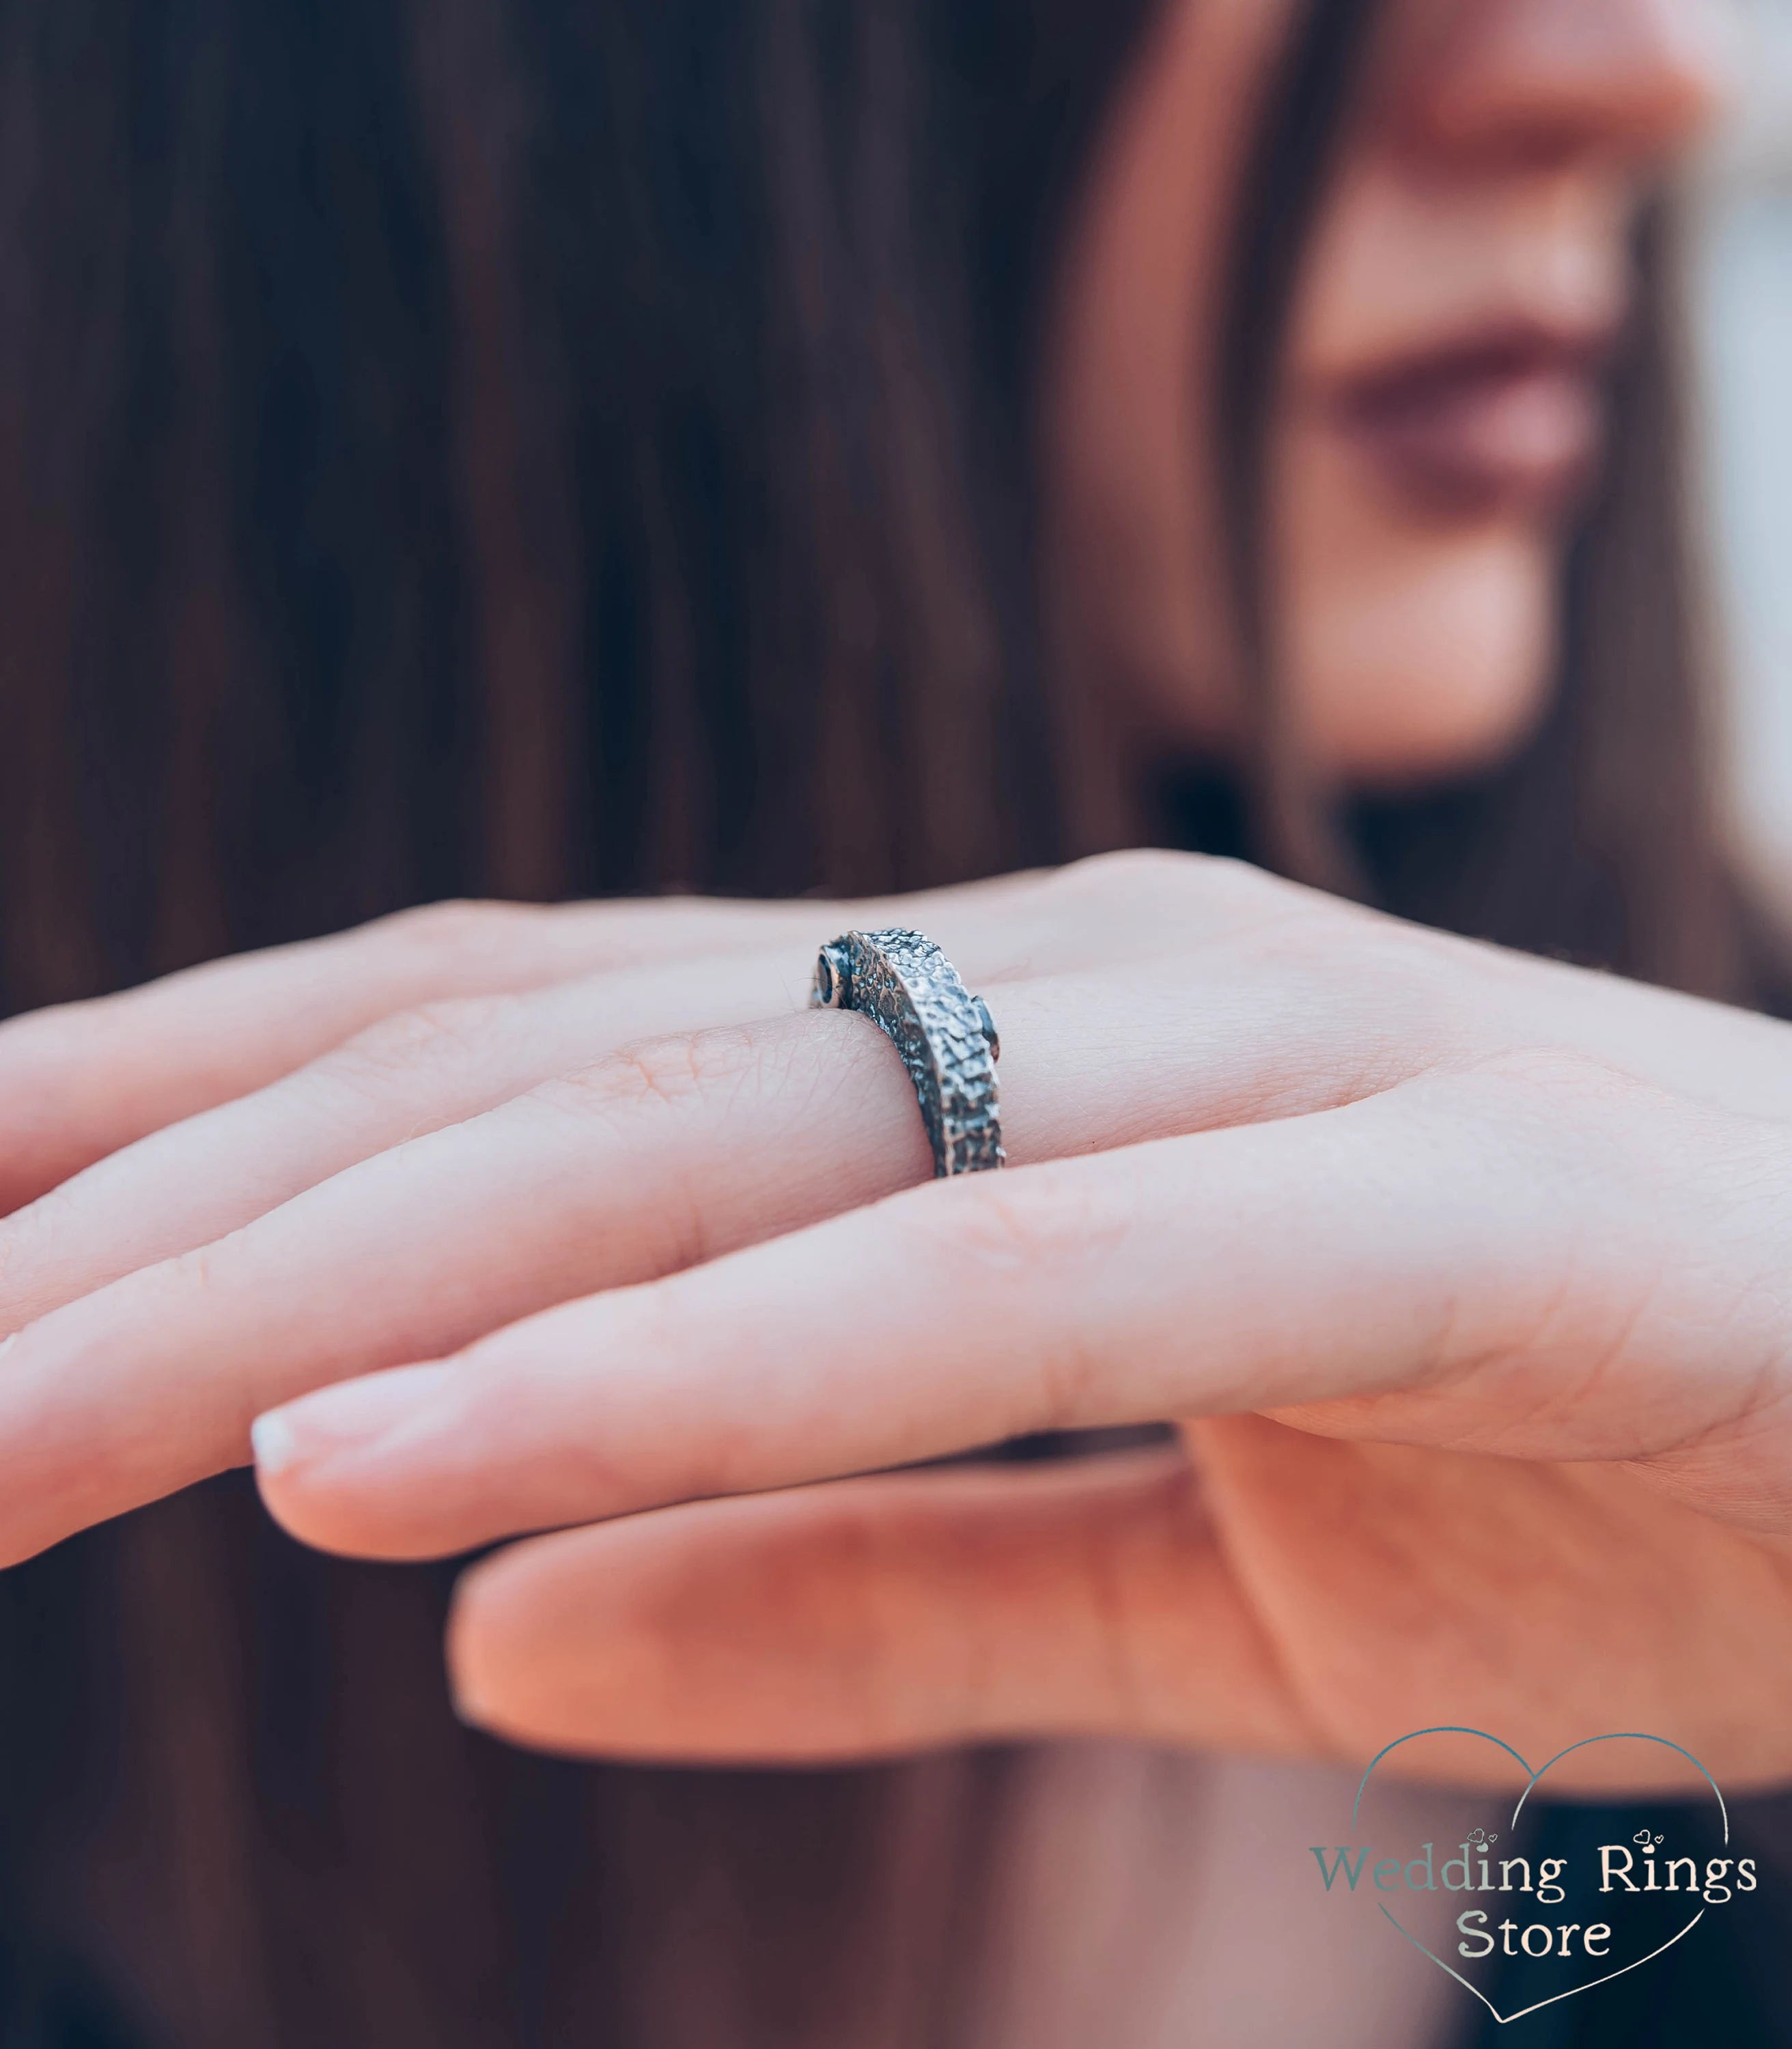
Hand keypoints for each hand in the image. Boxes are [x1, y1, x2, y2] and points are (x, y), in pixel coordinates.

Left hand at [5, 853, 1791, 1787]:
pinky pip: (981, 1275)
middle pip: (531, 1084)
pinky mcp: (1415, 1192)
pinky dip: (682, 1365)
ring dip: (334, 1289)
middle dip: (166, 1225)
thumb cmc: (1601, 1453)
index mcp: (993, 1052)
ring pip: (704, 1140)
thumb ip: (831, 1568)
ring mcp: (1239, 1059)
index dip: (200, 1135)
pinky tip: (374, 1464)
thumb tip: (474, 1618)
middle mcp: (1069, 990)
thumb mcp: (1165, 1561)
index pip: (508, 1055)